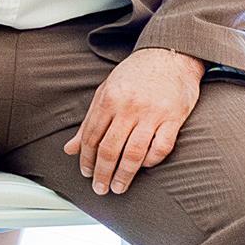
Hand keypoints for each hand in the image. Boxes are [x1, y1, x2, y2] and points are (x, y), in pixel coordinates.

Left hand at [63, 49, 202, 196]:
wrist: (170, 55)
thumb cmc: (136, 74)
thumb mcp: (107, 91)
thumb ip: (89, 121)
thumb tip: (70, 149)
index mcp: (109, 99)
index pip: (91, 136)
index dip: (86, 159)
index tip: (86, 173)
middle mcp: (129, 107)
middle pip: (109, 149)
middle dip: (102, 173)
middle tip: (100, 189)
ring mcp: (152, 113)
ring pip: (133, 153)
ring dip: (124, 175)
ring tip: (118, 187)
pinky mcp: (174, 118)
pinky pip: (161, 147)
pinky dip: (151, 161)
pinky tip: (144, 166)